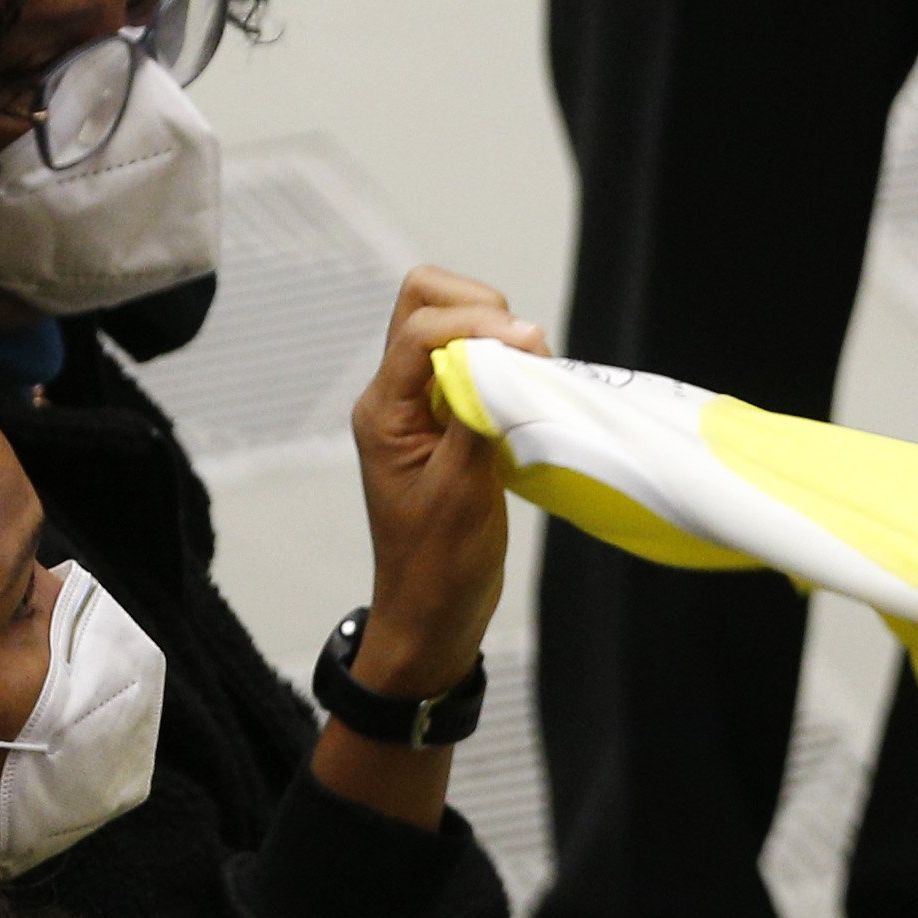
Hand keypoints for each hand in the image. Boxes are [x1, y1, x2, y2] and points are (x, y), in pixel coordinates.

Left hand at [350, 266, 547, 696]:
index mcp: (384, 412)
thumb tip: (509, 350)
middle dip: (479, 307)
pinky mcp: (450, 420)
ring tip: (534, 370)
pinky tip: (532, 390)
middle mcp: (396, 397)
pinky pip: (473, 362)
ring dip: (495, 332)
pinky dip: (505, 361)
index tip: (531, 346)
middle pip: (423, 302)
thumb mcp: (463, 491)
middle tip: (526, 348)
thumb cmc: (440, 565)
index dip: (476, 324)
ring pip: (449, 326)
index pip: (420, 330)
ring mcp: (422, 407)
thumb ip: (480, 414)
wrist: (433, 615)